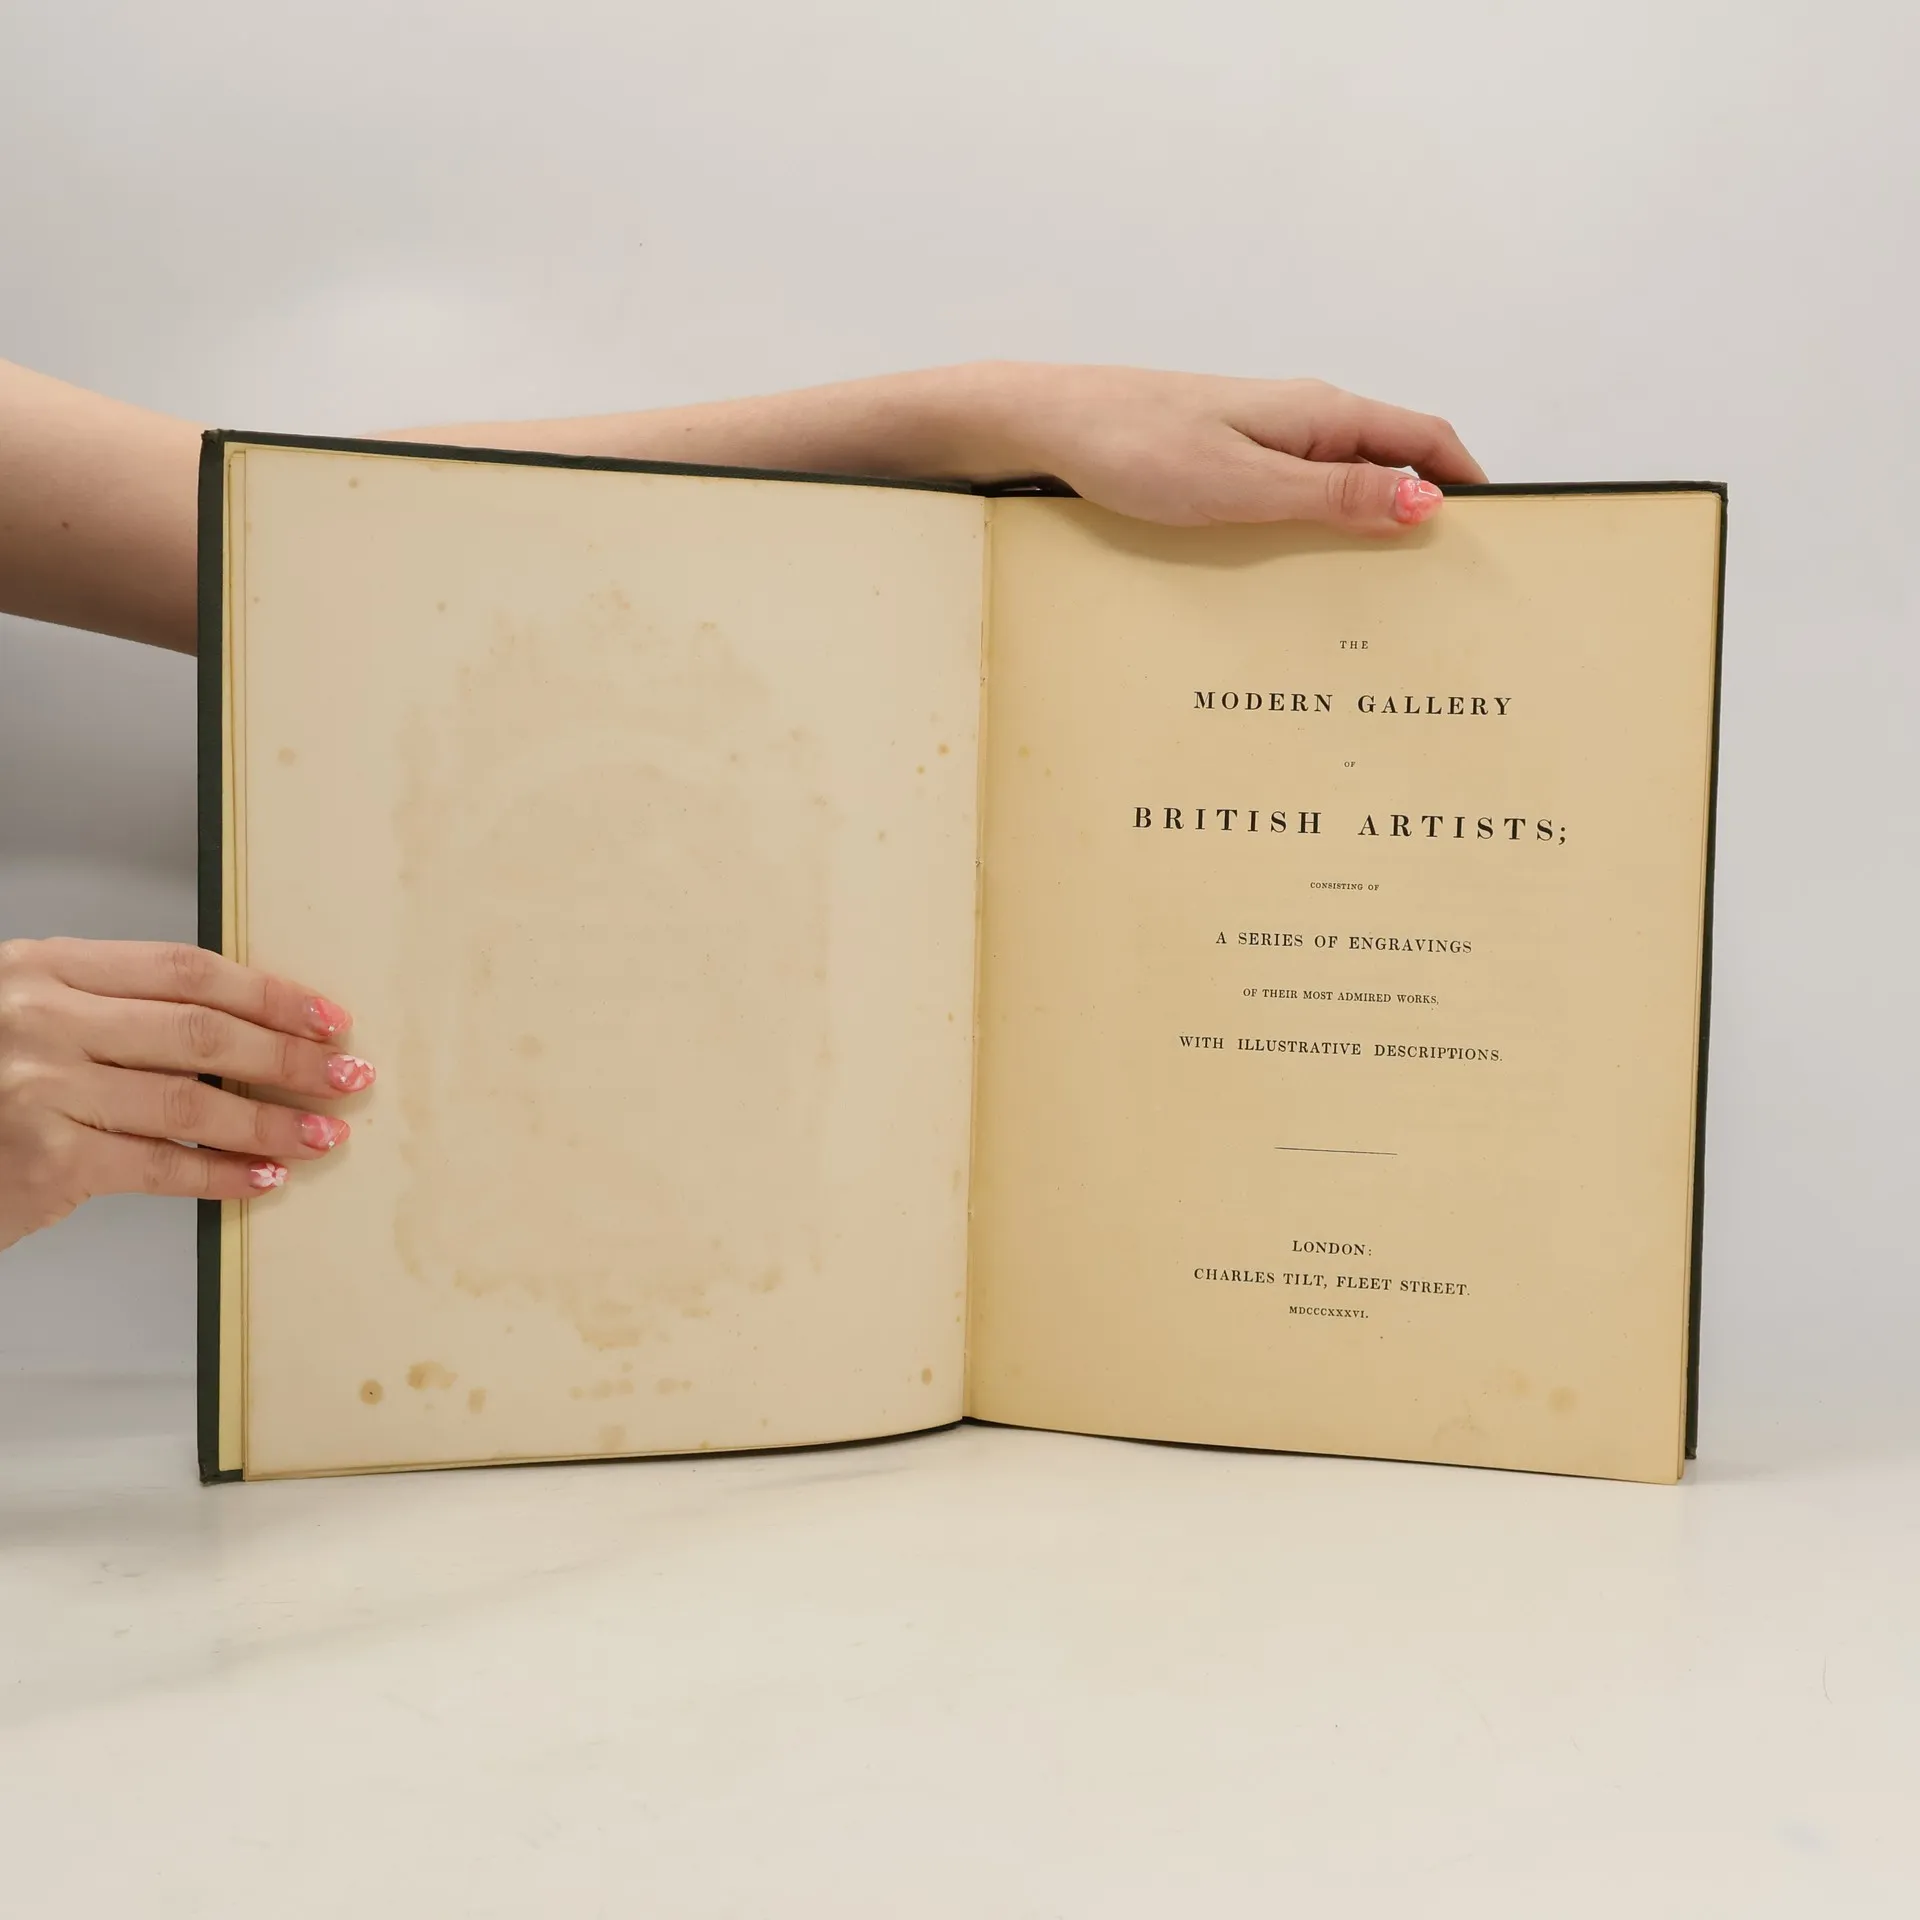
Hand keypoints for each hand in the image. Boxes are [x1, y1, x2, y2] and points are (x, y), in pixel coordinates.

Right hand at [0, 939, 373, 1250]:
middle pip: (199, 1032)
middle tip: (348, 1075)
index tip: (327, 1017)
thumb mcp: (34, 1014)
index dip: (268, 993)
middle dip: (288, 1057)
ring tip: (323, 1133)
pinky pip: (160, 1165)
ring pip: (191, 1103)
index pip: (185, 969)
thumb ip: (116, 1009)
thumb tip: (246, 1029)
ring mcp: (40, 1088)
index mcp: (46, 967)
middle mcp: (41, 1019)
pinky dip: (222, 1174)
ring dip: (272, 1122)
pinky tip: (263, 1178)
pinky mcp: (45, 1159)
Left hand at [956, 364, 1487, 533]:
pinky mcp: (1227, 459)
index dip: (1465, 480)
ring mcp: (1263, 438)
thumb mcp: (1246, 485)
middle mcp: (1299, 419)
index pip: (1422, 438)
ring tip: (1391, 586)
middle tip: (1450, 578)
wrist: (1052, 424)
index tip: (1497, 531)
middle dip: (1426, 509)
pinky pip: (1298, 491)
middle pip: (1389, 459)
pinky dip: (1324, 525)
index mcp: (1318, 415)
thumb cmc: (1139, 448)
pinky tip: (1314, 565)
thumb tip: (1425, 500)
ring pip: (1343, 479)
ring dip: (1373, 522)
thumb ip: (1336, 496)